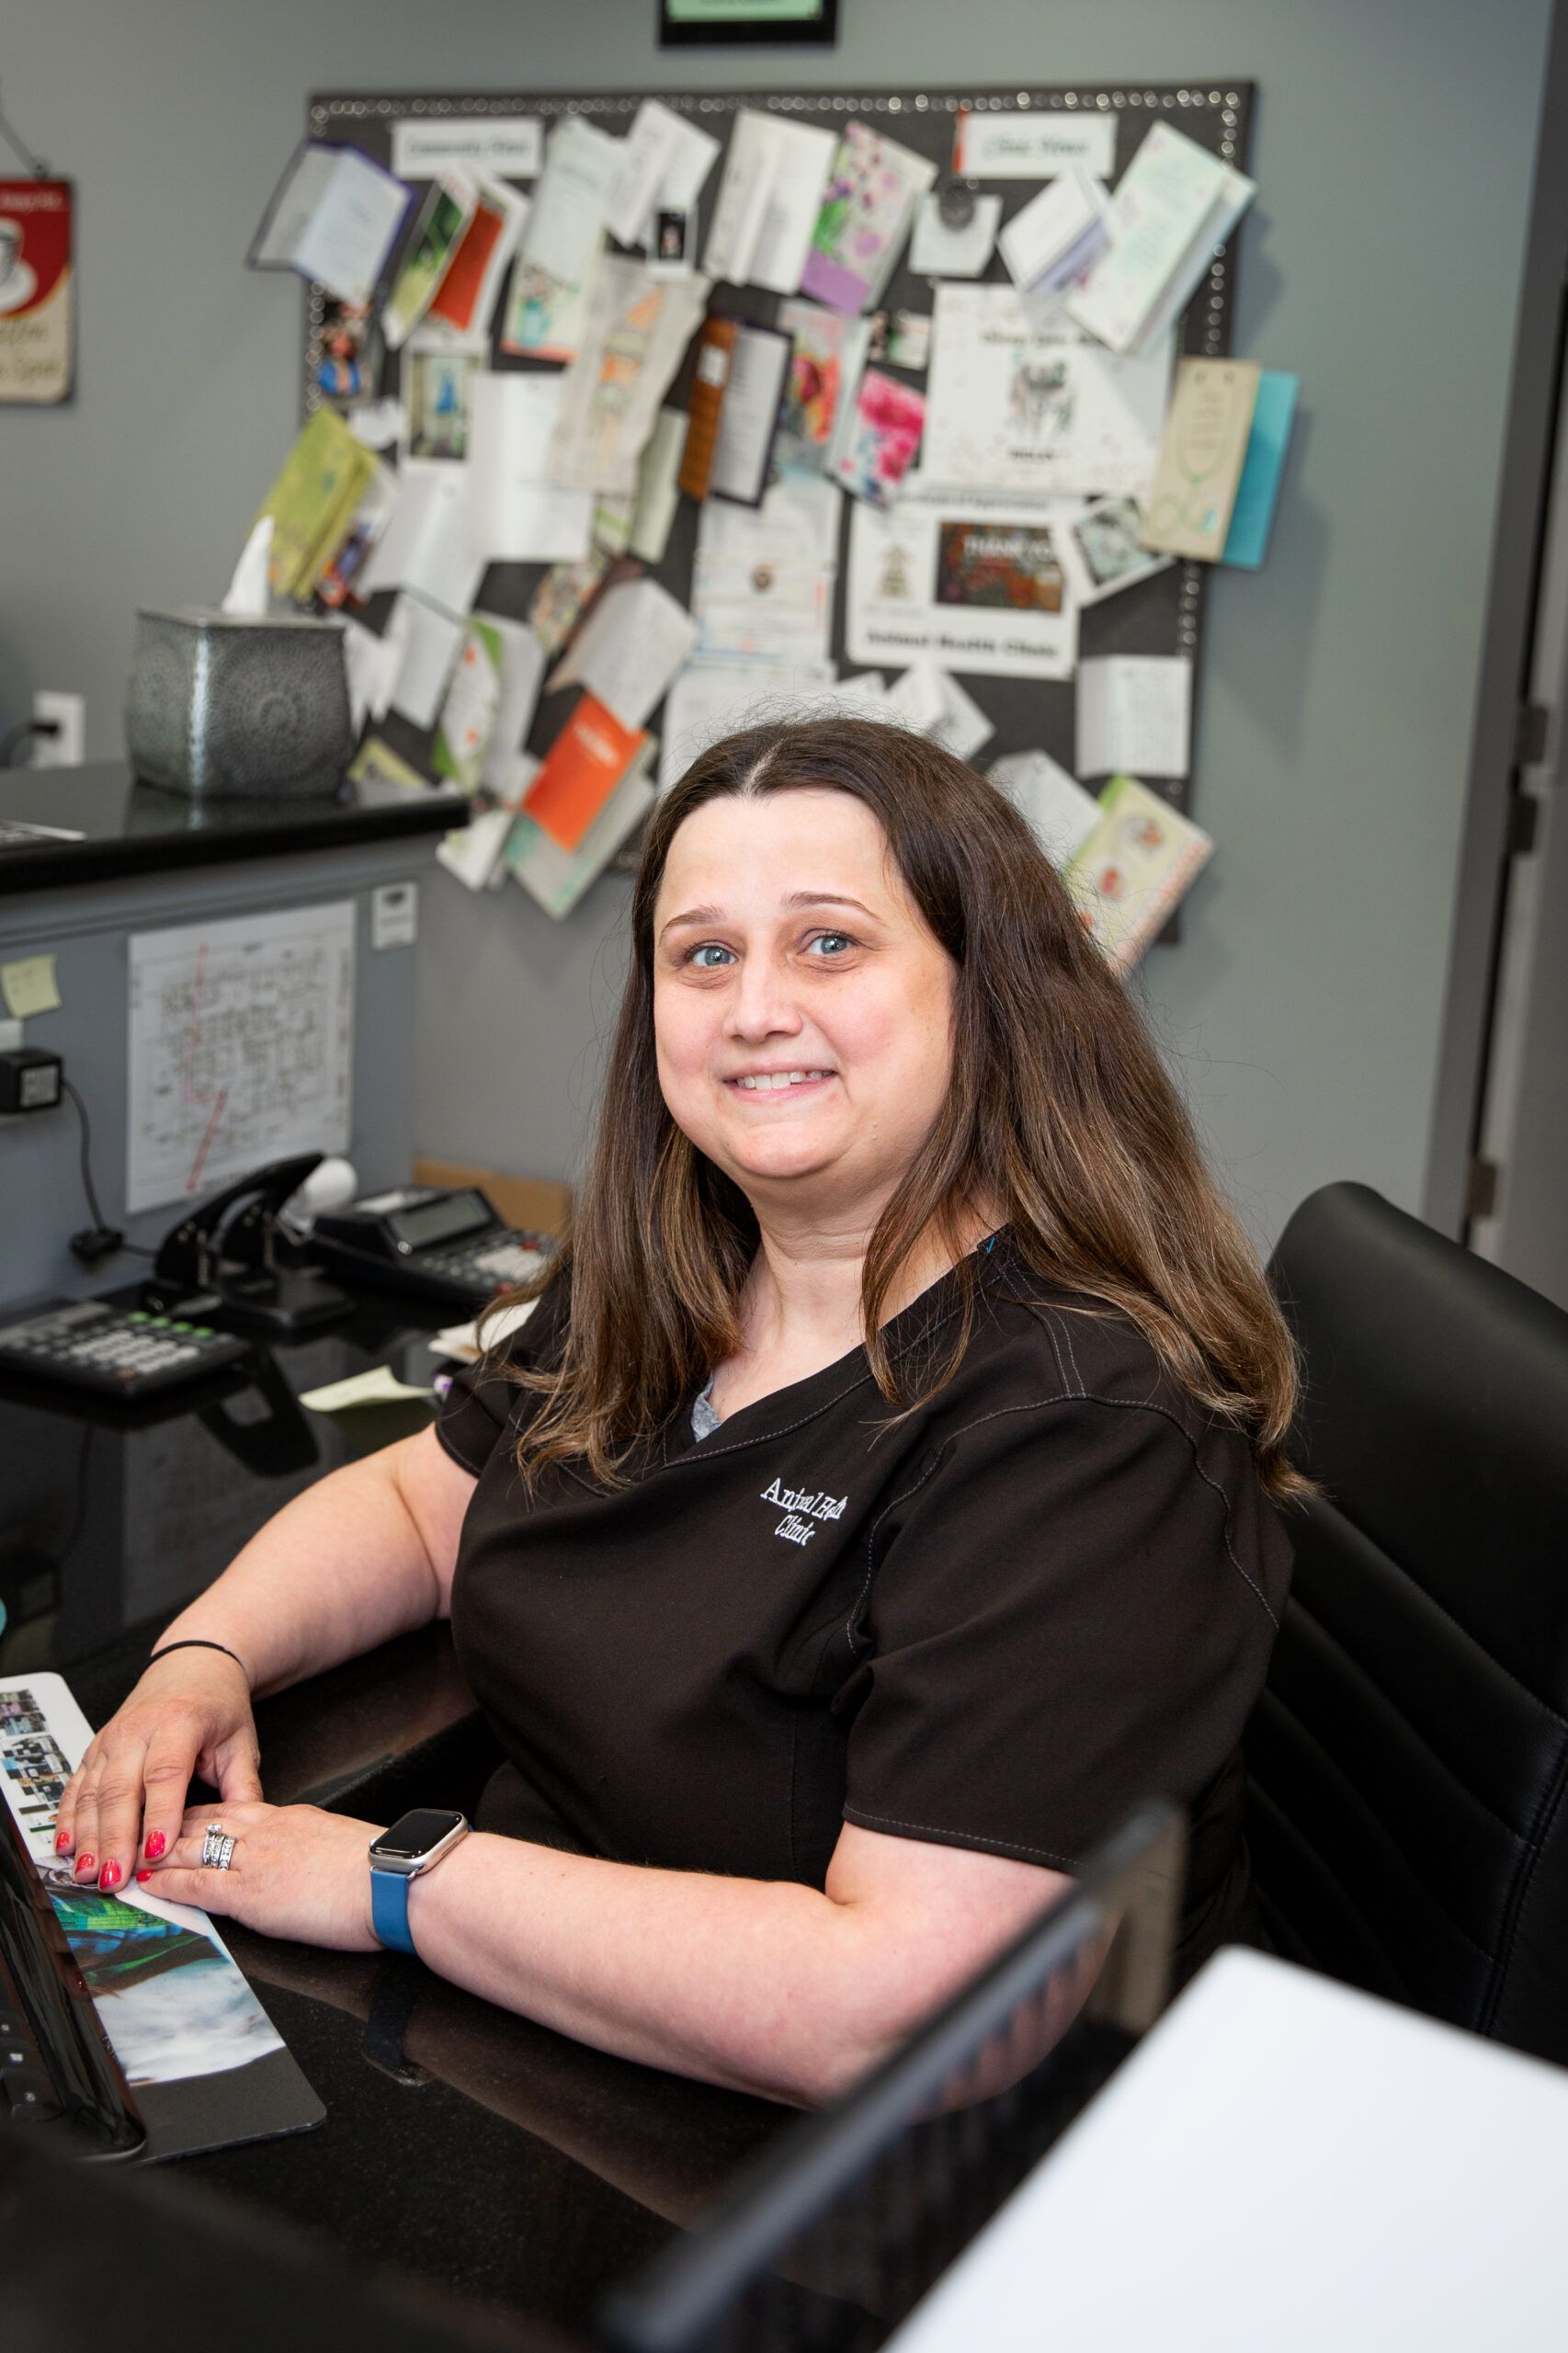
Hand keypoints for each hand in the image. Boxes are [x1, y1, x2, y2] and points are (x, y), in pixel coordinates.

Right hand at [56, 1648, 259, 1896]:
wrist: (192, 1665)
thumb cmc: (218, 1705)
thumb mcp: (241, 1741)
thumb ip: (243, 1787)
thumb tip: (244, 1833)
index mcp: (179, 1724)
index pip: (165, 1775)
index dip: (159, 1816)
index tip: (156, 1853)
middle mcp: (138, 1730)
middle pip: (120, 1790)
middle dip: (115, 1840)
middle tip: (115, 1880)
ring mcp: (111, 1739)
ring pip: (93, 1793)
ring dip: (88, 1837)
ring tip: (88, 1874)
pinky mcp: (95, 1749)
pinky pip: (77, 1786)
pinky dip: (69, 1818)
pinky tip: (66, 1846)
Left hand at [136, 1799, 383, 1951]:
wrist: (395, 1879)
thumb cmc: (383, 1870)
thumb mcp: (343, 1846)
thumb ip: (318, 1848)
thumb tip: (314, 1859)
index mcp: (292, 1819)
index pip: (235, 1811)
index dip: (201, 1814)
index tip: (179, 1816)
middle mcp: (268, 1831)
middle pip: (205, 1821)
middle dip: (168, 1826)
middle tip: (141, 1830)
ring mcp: (256, 1860)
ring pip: (192, 1846)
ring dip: (159, 1850)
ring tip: (134, 1855)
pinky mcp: (251, 1894)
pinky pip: (198, 1884)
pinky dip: (170, 1883)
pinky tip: (151, 1884)